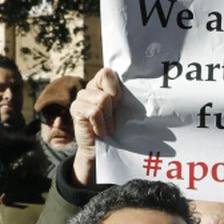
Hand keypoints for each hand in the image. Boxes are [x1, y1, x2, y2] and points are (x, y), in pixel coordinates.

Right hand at [69, 66, 119, 186]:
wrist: (103, 152)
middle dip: (115, 101)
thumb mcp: (126, 111)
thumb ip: (128, 97)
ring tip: (108, 127)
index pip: (108, 72)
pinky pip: (94, 111)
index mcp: (103, 84)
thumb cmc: (118, 130)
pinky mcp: (75, 108)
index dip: (117, 87)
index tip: (120, 103)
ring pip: (103, 98)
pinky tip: (100, 132)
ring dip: (109, 117)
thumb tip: (147, 91)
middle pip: (105, 79)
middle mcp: (91, 87)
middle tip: (114, 116)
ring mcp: (81, 97)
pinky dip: (101, 124)